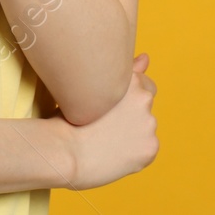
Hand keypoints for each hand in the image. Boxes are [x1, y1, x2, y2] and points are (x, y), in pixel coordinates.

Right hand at [66, 53, 157, 188]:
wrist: (63, 152)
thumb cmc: (70, 120)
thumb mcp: (95, 90)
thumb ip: (126, 74)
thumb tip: (146, 58)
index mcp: (132, 80)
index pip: (146, 86)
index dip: (129, 100)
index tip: (113, 111)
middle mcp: (145, 98)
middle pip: (145, 109)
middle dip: (132, 116)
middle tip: (107, 128)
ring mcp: (149, 123)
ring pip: (146, 130)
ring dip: (134, 135)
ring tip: (107, 143)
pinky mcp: (150, 146)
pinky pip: (146, 150)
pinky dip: (135, 155)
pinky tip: (115, 156)